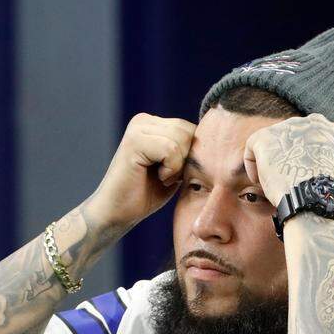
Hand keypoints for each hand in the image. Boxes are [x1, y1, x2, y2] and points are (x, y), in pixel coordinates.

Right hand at [84, 113, 195, 228]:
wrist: (117, 213)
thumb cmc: (147, 194)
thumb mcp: (175, 167)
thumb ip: (188, 150)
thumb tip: (216, 141)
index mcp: (153, 123)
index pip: (192, 129)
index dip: (191, 156)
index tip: (172, 173)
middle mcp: (144, 120)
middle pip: (189, 132)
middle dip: (185, 160)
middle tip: (166, 176)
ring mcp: (138, 128)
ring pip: (182, 139)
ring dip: (177, 166)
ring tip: (160, 177)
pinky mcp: (135, 141)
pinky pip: (172, 150)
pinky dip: (170, 169)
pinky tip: (157, 178)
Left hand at [242, 113, 333, 206]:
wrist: (317, 197)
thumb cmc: (332, 187)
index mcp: (329, 127)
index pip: (311, 136)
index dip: (306, 155)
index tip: (306, 172)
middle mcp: (308, 121)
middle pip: (290, 138)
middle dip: (288, 157)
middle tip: (290, 178)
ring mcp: (286, 128)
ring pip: (273, 144)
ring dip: (273, 162)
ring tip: (279, 182)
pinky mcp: (265, 138)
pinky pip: (252, 150)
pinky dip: (254, 167)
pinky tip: (265, 183)